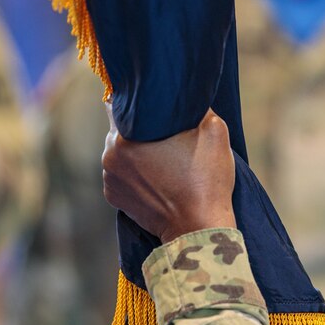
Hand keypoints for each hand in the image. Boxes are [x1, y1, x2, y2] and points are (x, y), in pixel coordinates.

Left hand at [102, 107, 236, 243]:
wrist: (199, 229)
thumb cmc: (207, 180)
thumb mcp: (214, 130)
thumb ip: (195, 106)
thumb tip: (187, 95)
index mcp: (125, 136)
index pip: (119, 103)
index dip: (137, 100)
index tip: (153, 103)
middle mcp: (109, 156)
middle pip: (121, 129)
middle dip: (140, 128)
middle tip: (166, 133)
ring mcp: (110, 179)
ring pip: (121, 153)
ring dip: (136, 152)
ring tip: (163, 158)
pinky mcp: (114, 199)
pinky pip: (122, 175)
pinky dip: (135, 173)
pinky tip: (158, 177)